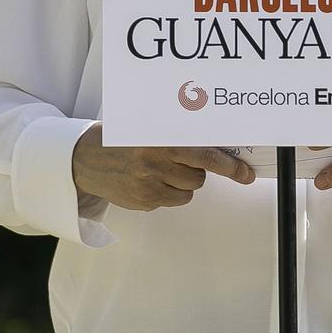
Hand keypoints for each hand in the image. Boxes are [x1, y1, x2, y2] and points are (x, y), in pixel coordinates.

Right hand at [70, 123, 253, 209]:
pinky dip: (167, 192)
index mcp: (161, 142)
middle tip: (194, 165)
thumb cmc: (122, 139)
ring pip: (188, 191)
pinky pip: (171, 201)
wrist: (85, 160)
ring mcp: (149, 187)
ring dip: (183, 181)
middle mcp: (156, 165)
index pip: (205, 155)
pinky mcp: (144, 203)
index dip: (230, 166)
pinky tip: (149, 179)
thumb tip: (214, 143)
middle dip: (200, 171)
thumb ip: (177, 135)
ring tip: (162, 168)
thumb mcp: (148, 129)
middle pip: (199, 176)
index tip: (246, 173)